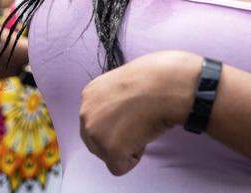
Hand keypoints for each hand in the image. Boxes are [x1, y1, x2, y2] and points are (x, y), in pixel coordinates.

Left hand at [79, 50, 200, 175]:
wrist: (165, 85)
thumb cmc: (154, 81)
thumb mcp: (121, 84)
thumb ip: (112, 101)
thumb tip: (117, 115)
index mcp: (89, 95)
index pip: (94, 123)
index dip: (116, 125)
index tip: (130, 117)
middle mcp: (86, 113)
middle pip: (95, 143)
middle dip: (116, 140)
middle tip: (137, 124)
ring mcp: (95, 132)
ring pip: (107, 156)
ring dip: (126, 147)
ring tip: (141, 126)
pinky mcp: (110, 150)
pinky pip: (119, 168)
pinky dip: (134, 158)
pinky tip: (143, 136)